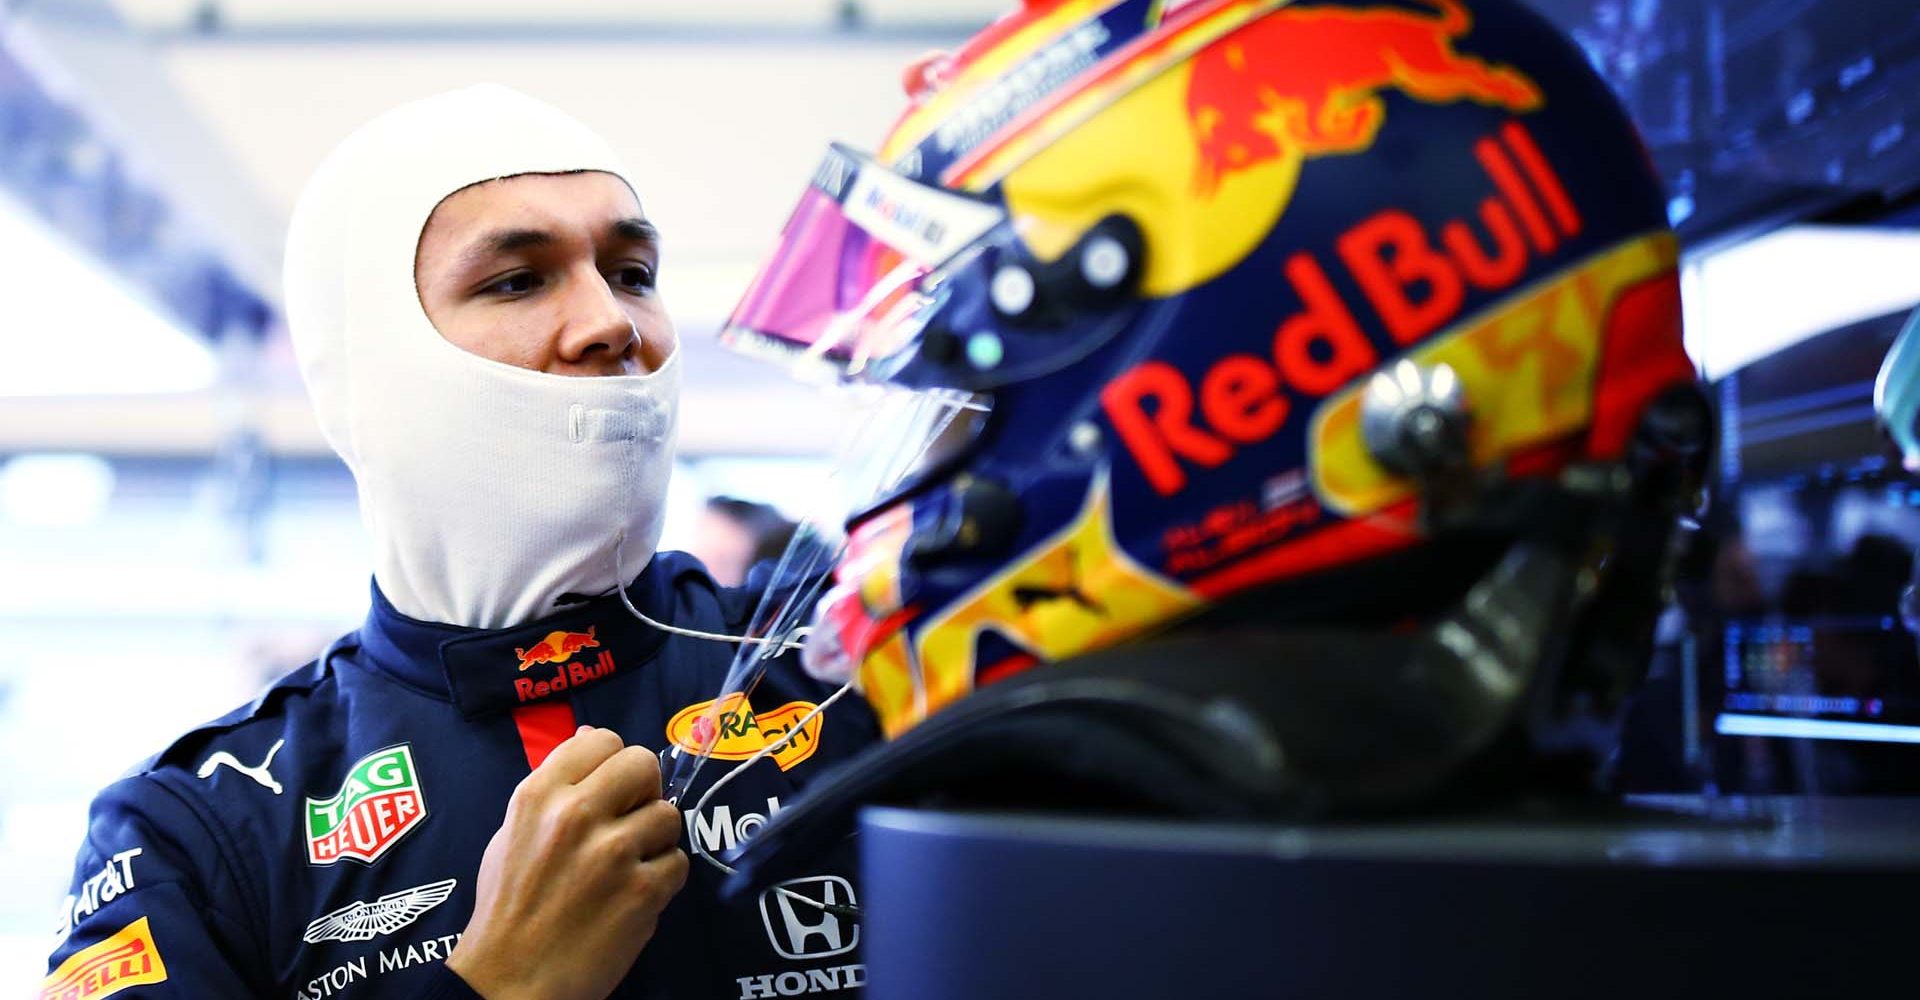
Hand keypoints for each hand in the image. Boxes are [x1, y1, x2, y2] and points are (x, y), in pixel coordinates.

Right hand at [446, 727, 687, 999]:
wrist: (510, 980)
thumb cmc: (510, 906)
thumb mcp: (514, 831)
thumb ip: (555, 785)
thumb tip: (591, 737)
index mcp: (539, 795)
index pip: (602, 739)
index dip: (614, 762)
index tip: (612, 787)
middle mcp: (576, 814)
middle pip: (644, 763)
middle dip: (644, 790)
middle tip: (629, 819)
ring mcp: (613, 852)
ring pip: (669, 815)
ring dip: (656, 840)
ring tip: (628, 865)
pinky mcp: (643, 891)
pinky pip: (678, 863)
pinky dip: (663, 879)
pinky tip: (634, 896)